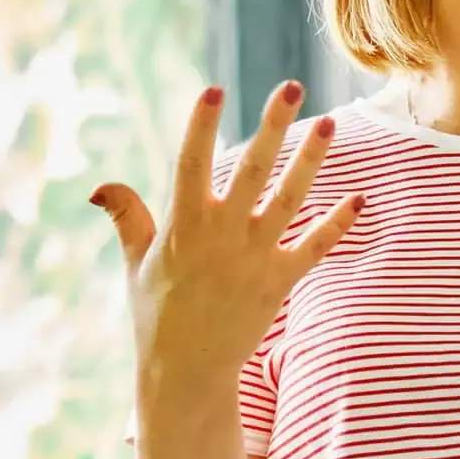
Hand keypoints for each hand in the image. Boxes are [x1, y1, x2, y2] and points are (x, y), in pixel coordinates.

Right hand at [91, 82, 363, 398]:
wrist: (187, 370)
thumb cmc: (157, 313)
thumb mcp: (135, 263)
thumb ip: (127, 218)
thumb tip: (100, 186)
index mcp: (183, 224)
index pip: (190, 163)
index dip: (200, 126)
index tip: (213, 88)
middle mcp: (221, 235)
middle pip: (251, 170)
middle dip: (272, 127)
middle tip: (292, 87)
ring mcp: (254, 257)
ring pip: (289, 199)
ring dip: (310, 161)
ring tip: (329, 123)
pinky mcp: (280, 281)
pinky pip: (315, 247)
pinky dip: (338, 224)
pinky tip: (359, 198)